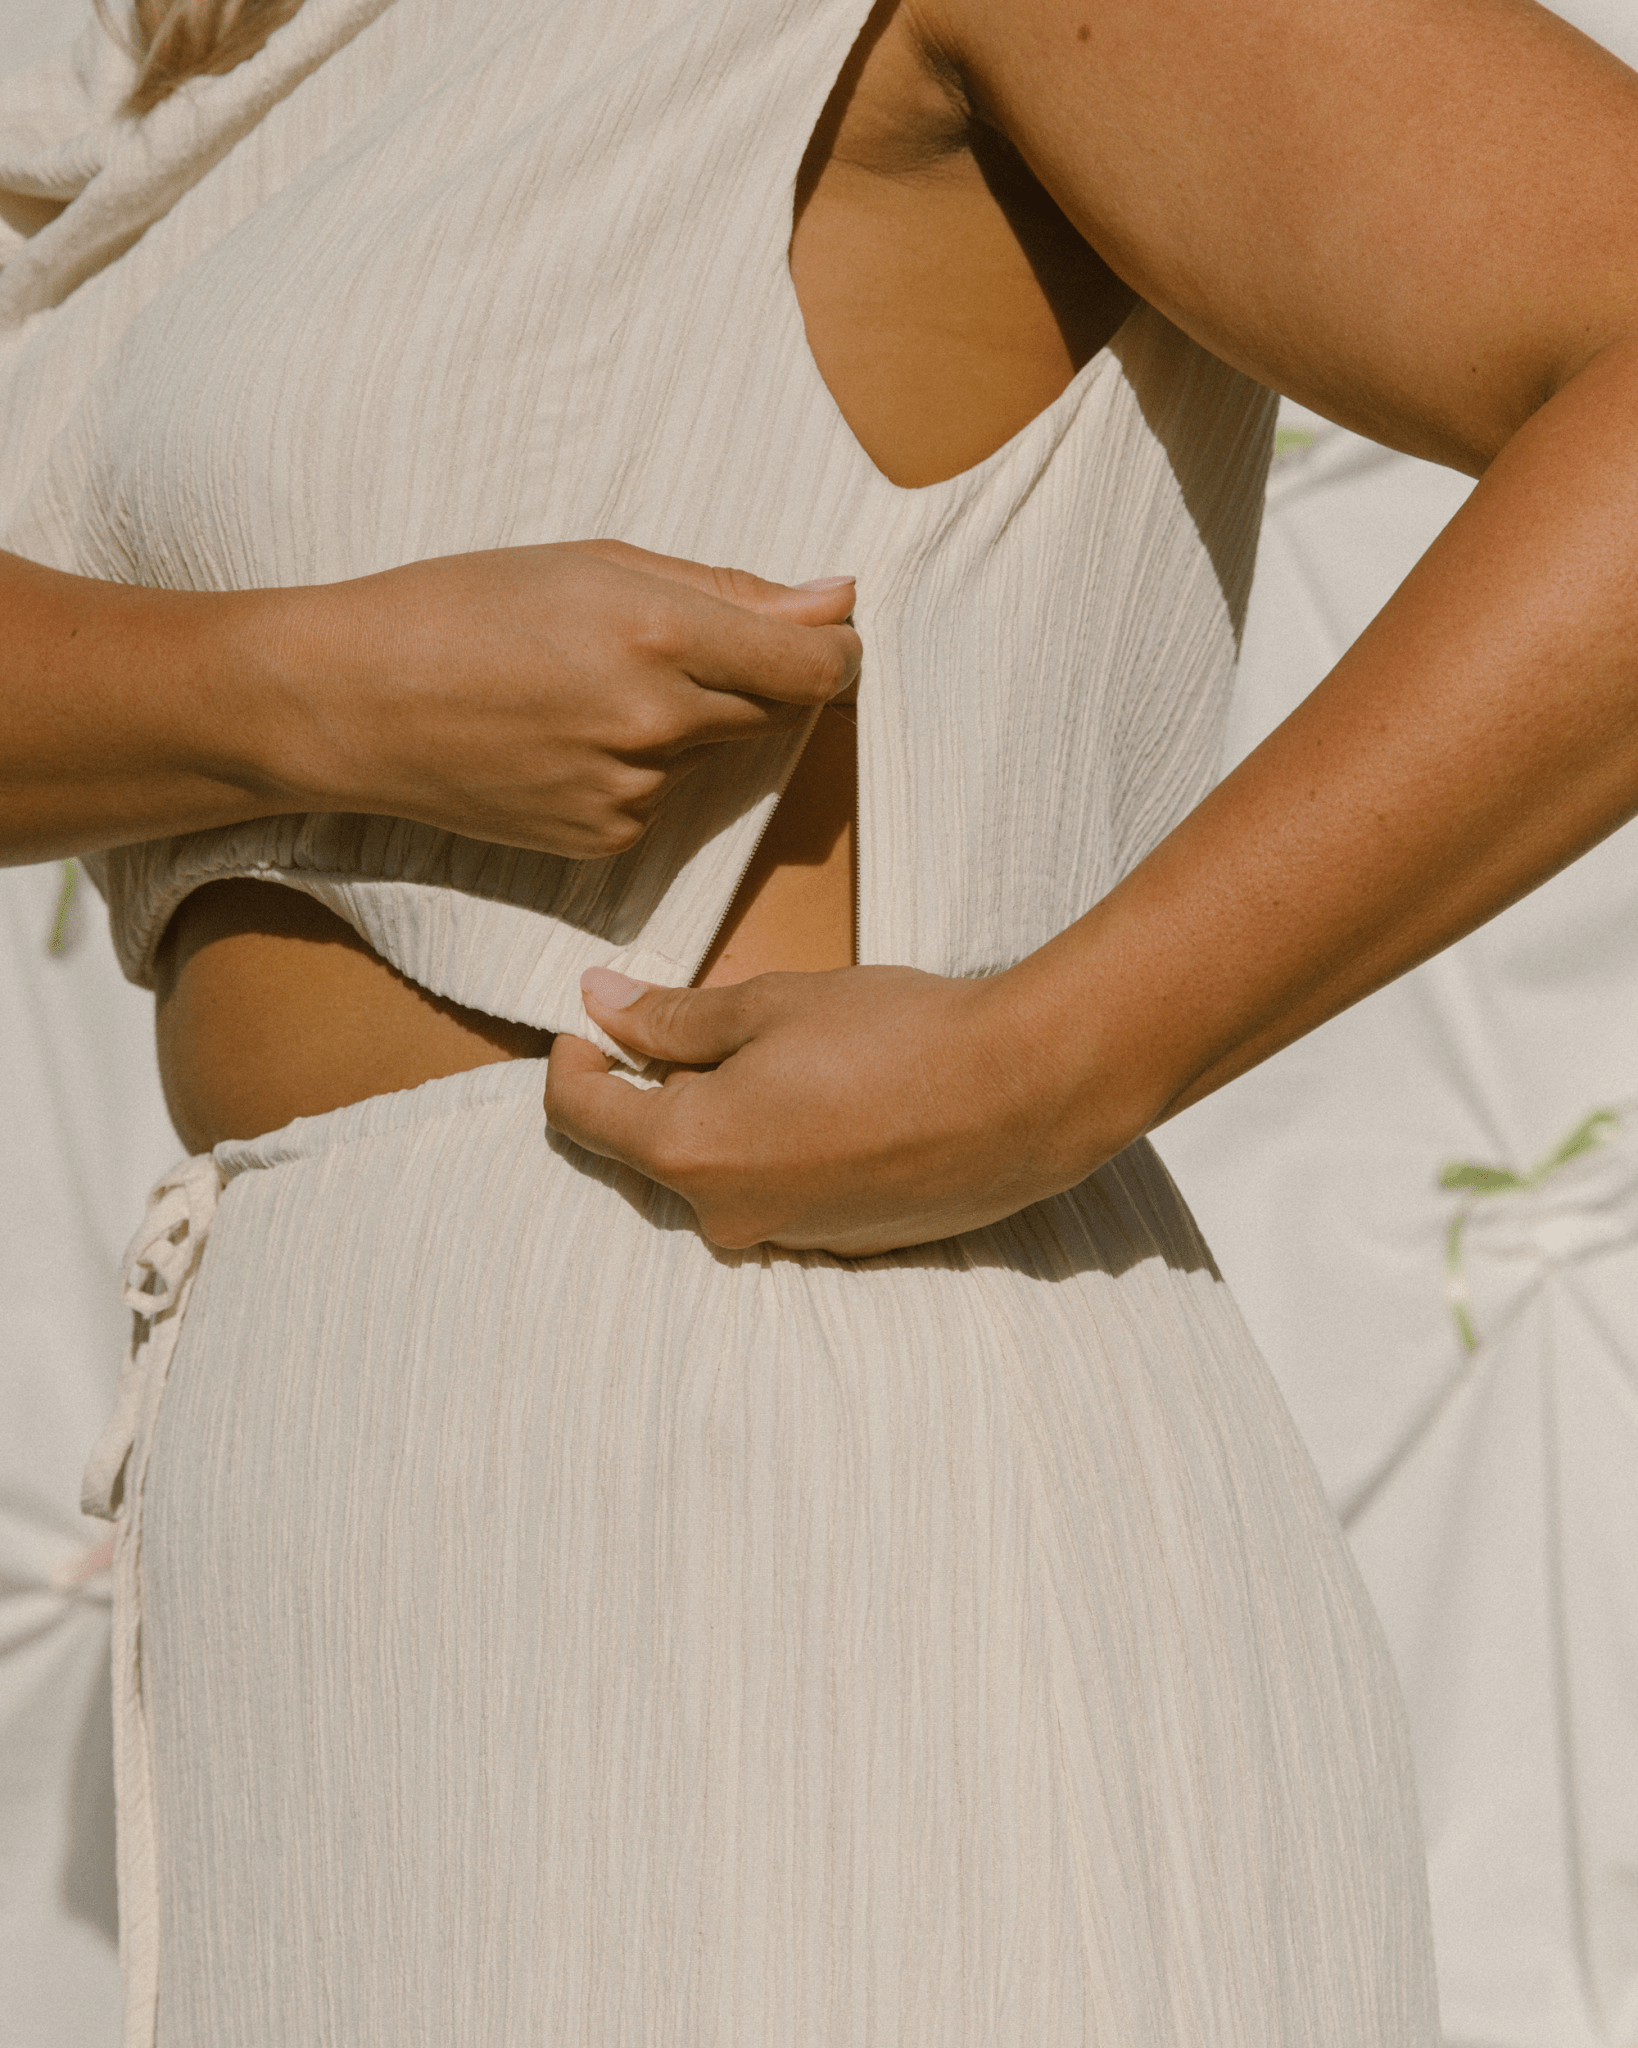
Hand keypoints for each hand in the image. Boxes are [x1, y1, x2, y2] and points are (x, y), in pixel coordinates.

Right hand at [270, 540, 860, 856]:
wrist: (351, 704)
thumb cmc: (461, 608)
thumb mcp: (593, 563)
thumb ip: (727, 590)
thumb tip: (836, 600)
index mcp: (661, 636)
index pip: (815, 666)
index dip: (837, 649)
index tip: (828, 632)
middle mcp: (658, 724)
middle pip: (777, 712)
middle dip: (760, 676)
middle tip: (680, 641)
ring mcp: (632, 794)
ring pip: (712, 754)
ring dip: (686, 721)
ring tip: (586, 685)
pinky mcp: (604, 841)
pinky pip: (661, 798)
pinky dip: (639, 768)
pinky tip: (564, 738)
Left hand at [544, 964, 1099, 1254]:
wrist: (1024, 1094)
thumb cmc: (894, 1036)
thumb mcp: (769, 1003)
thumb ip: (670, 1016)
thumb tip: (595, 1002)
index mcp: (690, 1150)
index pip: (580, 1115)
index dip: (571, 1059)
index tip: (591, 1020)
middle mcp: (726, 1215)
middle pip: (650, 1148)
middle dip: (659, 1086)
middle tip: (709, 1023)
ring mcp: (785, 1239)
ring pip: (720, 1171)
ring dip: (729, 1117)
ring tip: (794, 1055)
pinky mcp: (840, 1245)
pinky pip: (780, 1193)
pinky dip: (783, 1148)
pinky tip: (840, 1100)